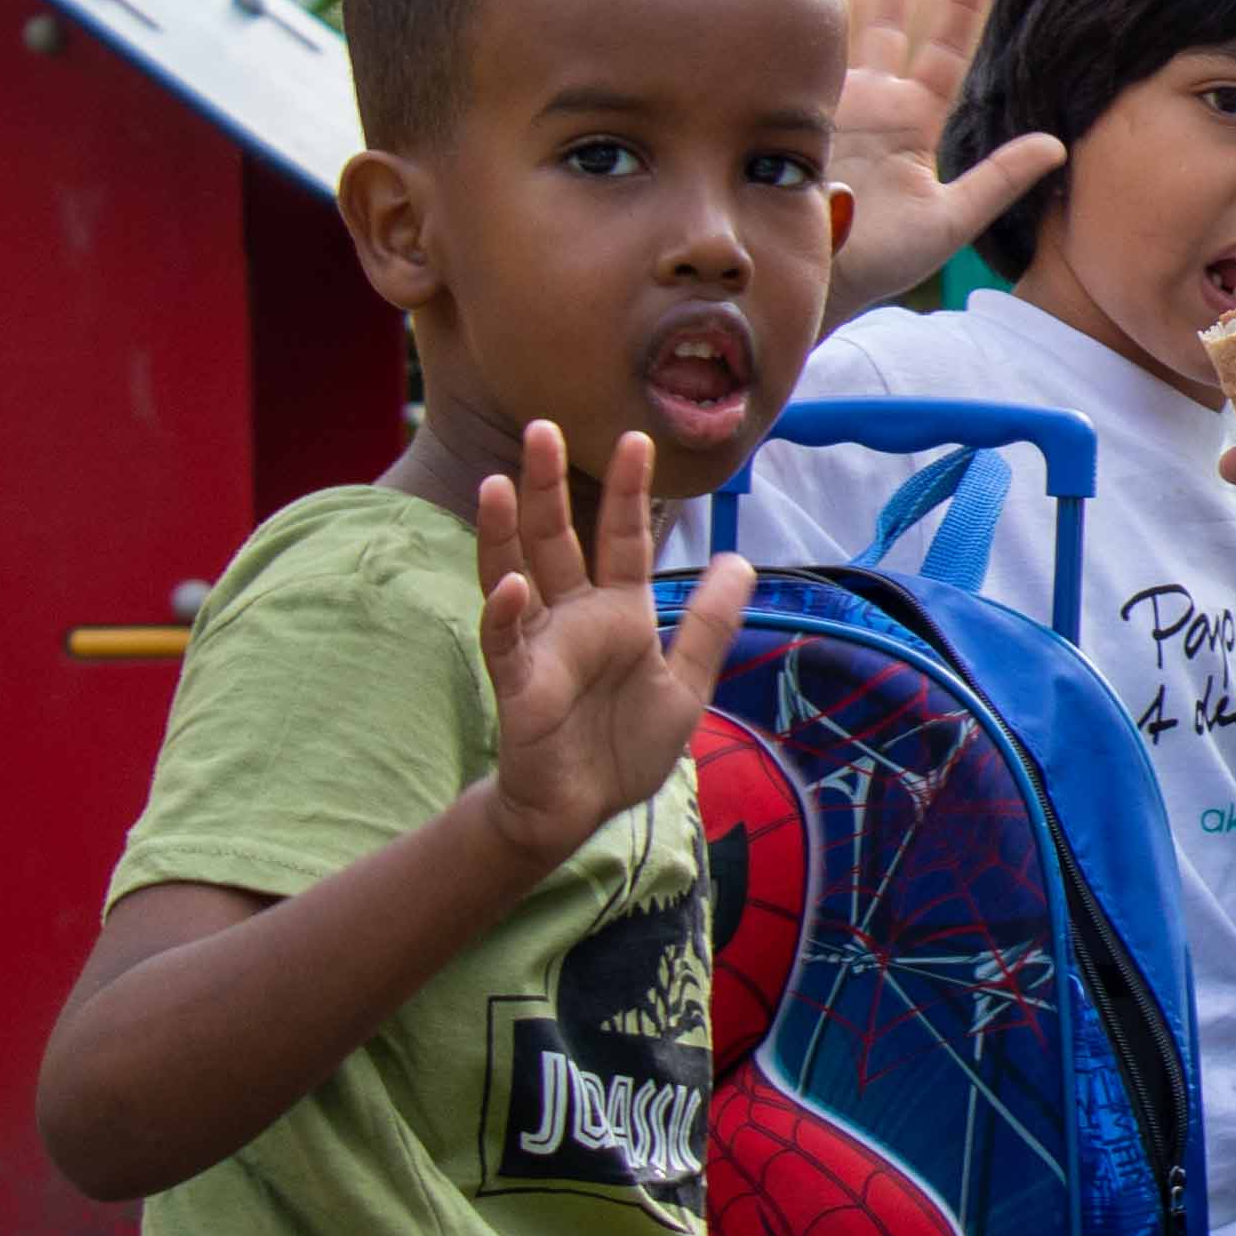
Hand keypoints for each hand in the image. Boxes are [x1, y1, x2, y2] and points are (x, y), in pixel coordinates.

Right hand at [475, 424, 749, 869]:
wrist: (586, 808)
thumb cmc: (626, 745)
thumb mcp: (687, 680)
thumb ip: (710, 622)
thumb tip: (739, 560)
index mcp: (618, 611)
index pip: (623, 538)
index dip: (629, 491)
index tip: (636, 436)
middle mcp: (574, 617)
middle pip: (557, 538)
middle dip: (547, 485)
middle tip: (541, 427)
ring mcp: (540, 646)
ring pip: (515, 574)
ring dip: (505, 530)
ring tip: (497, 481)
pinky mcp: (518, 686)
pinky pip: (506, 643)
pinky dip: (504, 614)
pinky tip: (510, 584)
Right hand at [825, 0, 1060, 300]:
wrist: (811, 279)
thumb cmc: (880, 260)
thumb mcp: (951, 219)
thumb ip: (1000, 179)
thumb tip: (1056, 145)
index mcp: (911, 124)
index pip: (943, 54)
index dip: (959, 11)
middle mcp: (872, 105)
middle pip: (893, 28)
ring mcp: (828, 102)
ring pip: (845, 28)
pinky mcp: (788, 106)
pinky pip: (802, 48)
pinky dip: (805, 9)